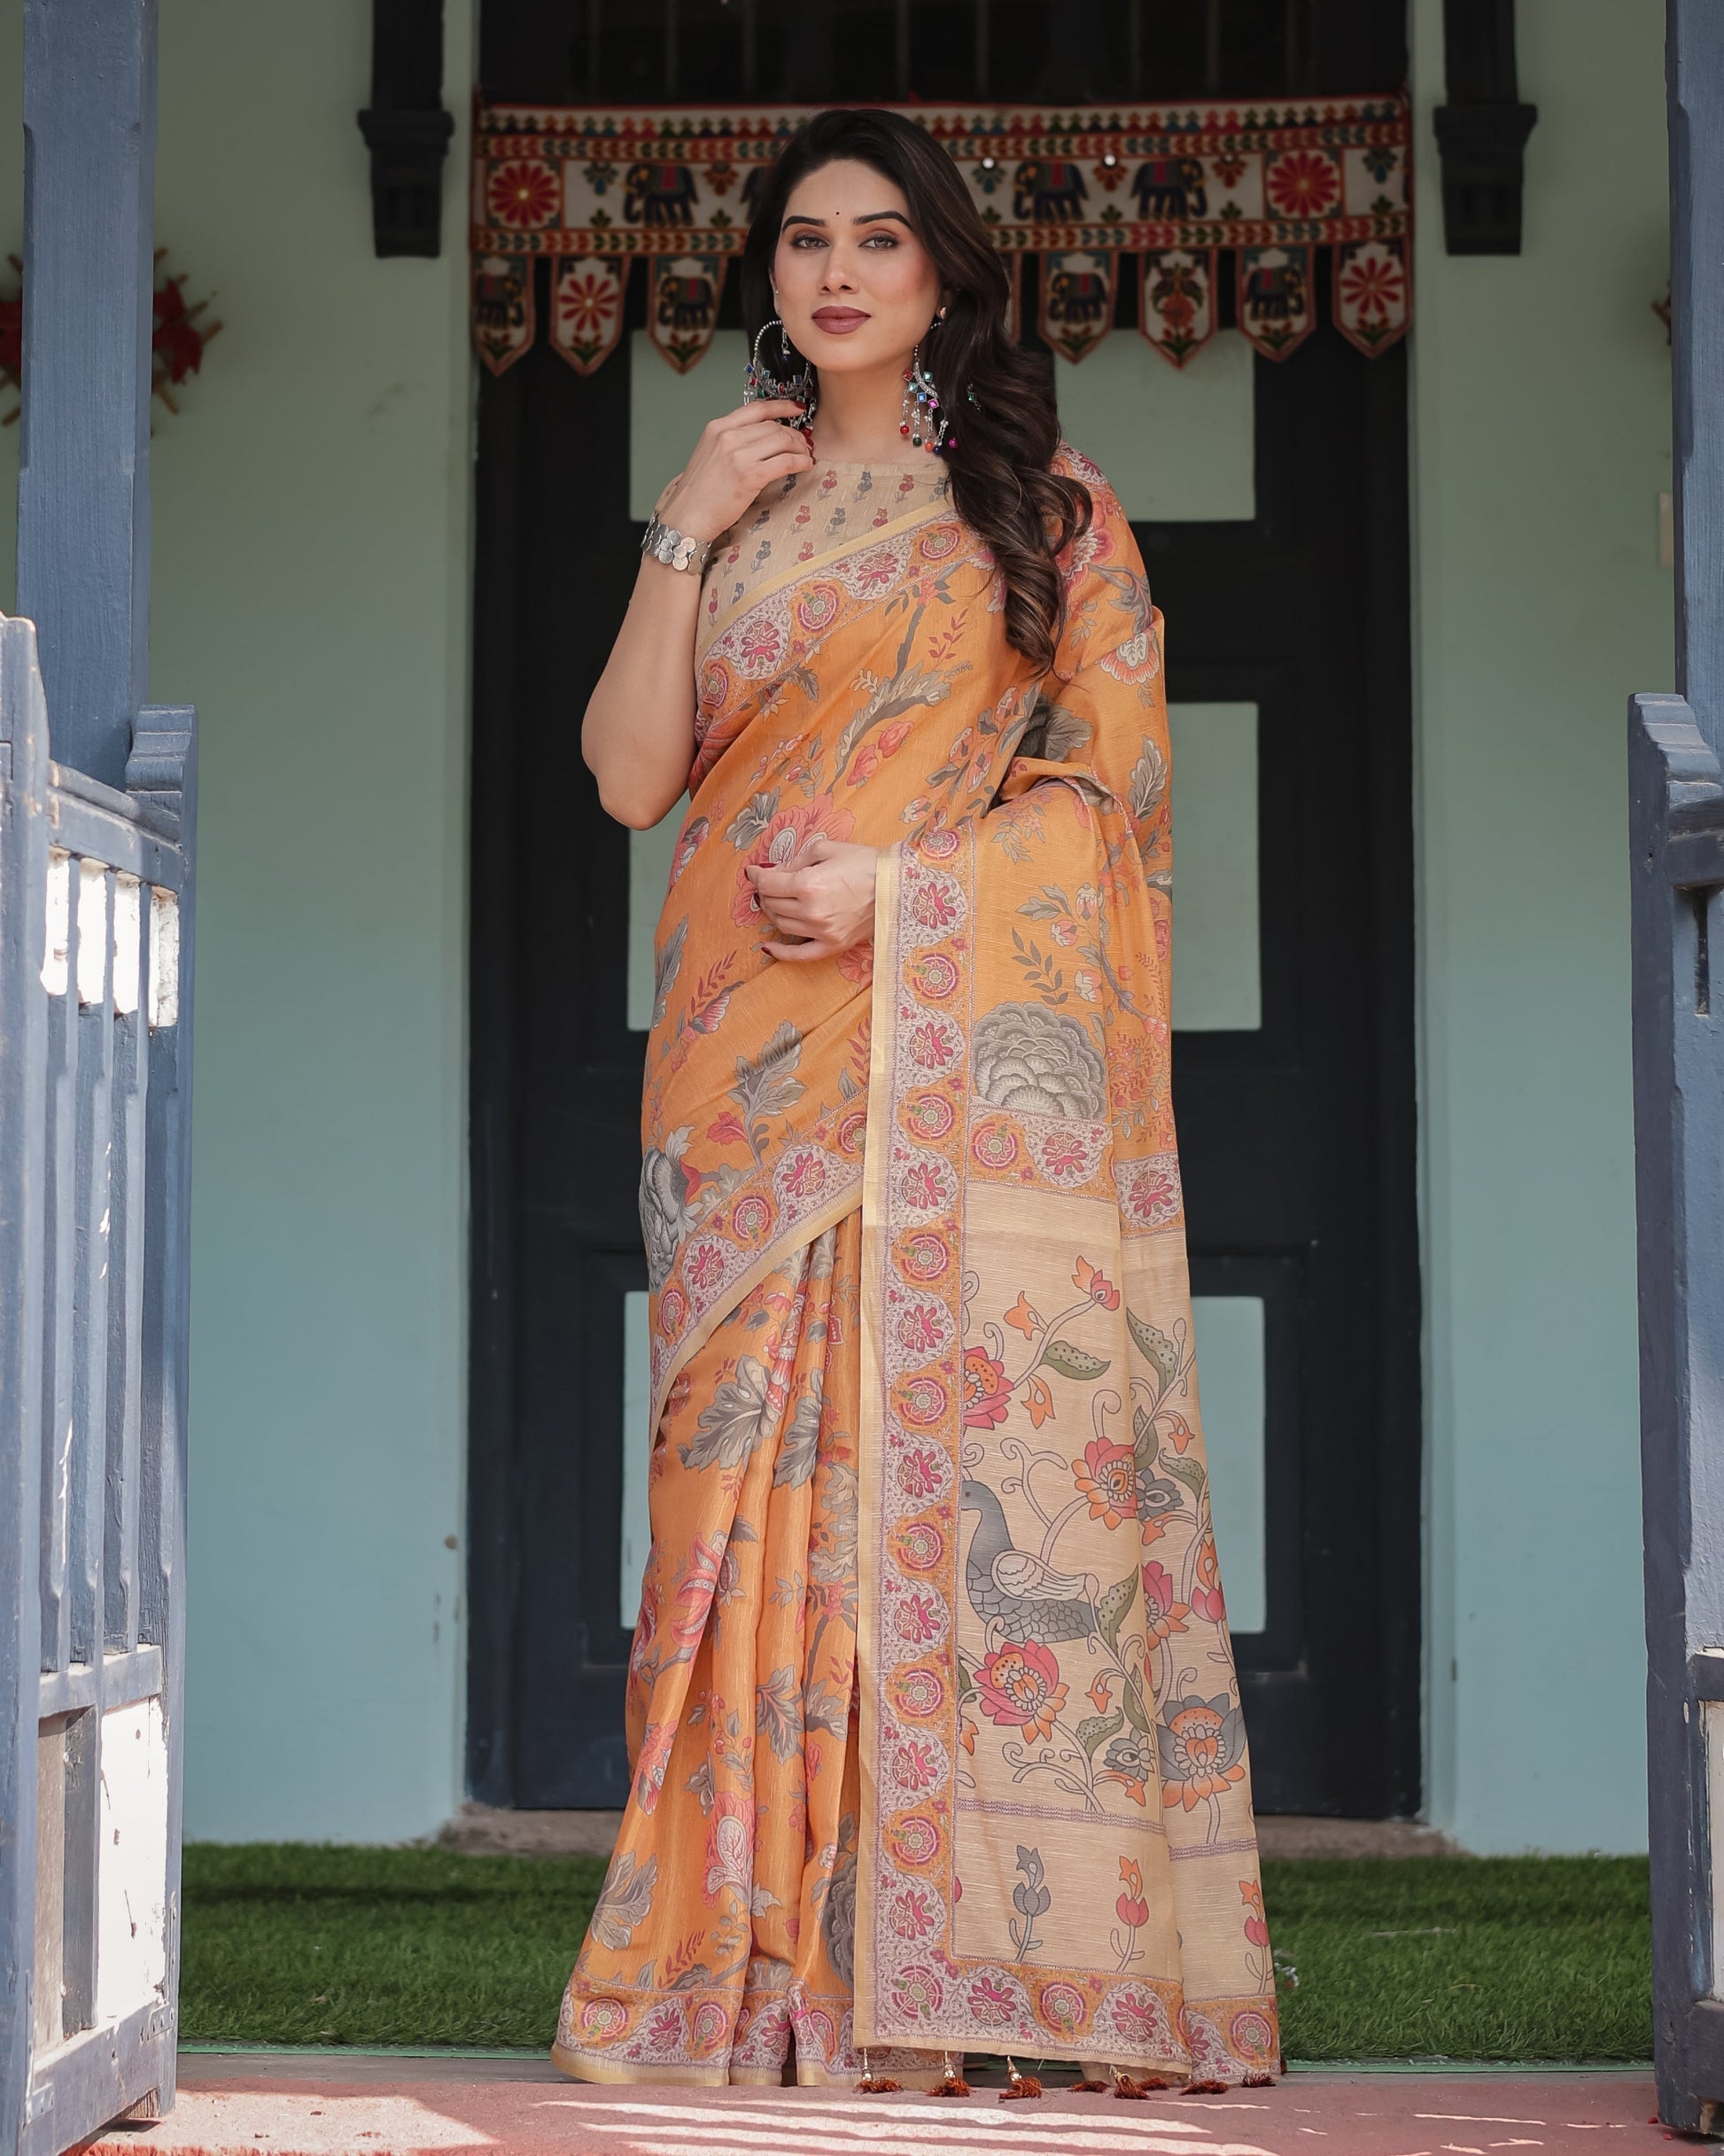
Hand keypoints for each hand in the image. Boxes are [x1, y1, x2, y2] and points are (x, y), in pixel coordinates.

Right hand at [660, 401, 815, 542]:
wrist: (687, 515)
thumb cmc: (699, 492)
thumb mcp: (709, 453)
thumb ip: (731, 440)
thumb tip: (760, 437)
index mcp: (717, 428)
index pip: (756, 408)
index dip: (782, 406)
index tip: (796, 408)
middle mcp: (728, 436)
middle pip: (774, 426)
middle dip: (794, 435)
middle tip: (803, 445)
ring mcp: (739, 455)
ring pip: (783, 440)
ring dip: (800, 448)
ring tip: (805, 456)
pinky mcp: (750, 475)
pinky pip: (786, 461)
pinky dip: (801, 462)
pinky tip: (806, 465)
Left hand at [748, 835, 878, 962]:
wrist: (897, 886)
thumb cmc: (864, 863)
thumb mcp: (826, 848)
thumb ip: (796, 861)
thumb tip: (774, 872)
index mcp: (808, 885)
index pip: (768, 883)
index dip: (757, 876)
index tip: (753, 871)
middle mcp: (811, 911)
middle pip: (772, 904)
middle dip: (765, 892)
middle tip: (769, 884)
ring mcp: (822, 931)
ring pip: (781, 925)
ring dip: (773, 912)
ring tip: (777, 901)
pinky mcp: (833, 945)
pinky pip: (799, 955)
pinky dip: (780, 953)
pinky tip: (767, 947)